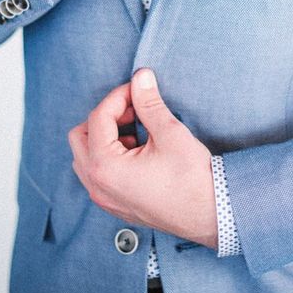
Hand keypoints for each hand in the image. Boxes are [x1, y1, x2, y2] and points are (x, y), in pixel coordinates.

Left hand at [67, 68, 218, 250]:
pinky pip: (97, 174)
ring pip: (86, 156)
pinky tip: (139, 150)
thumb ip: (148, 102)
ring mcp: (104, 199)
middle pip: (80, 136)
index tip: (138, 88)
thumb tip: (141, 77)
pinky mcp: (115, 205)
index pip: (99, 117)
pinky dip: (110, 155)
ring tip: (137, 130)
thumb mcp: (169, 133)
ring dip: (105, 136)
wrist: (211, 215)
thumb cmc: (192, 178)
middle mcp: (97, 186)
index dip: (119, 96)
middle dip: (106, 116)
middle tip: (134, 110)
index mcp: (105, 167)